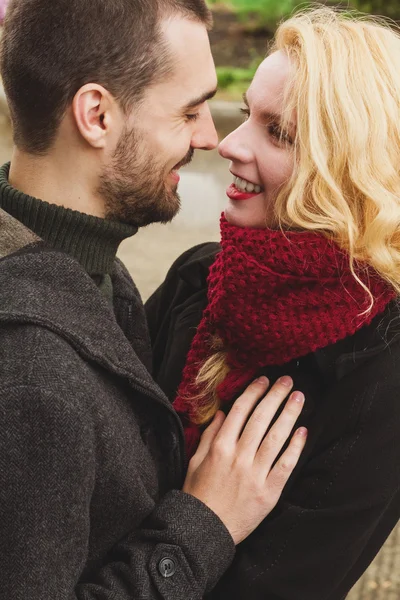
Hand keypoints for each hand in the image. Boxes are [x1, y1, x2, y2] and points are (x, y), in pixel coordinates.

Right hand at [182, 376, 306, 544]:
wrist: (205, 530)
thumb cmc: (198, 494)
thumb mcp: (196, 461)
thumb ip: (209, 435)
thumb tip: (222, 413)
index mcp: (220, 447)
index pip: (240, 410)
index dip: (254, 392)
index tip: (264, 380)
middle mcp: (238, 457)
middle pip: (261, 419)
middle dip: (275, 396)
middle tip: (287, 381)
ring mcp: (255, 474)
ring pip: (276, 437)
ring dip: (289, 415)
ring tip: (298, 398)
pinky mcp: (269, 492)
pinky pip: (285, 465)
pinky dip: (295, 447)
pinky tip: (302, 432)